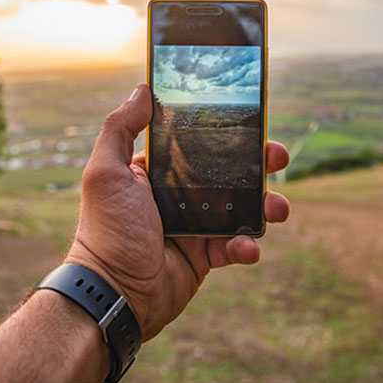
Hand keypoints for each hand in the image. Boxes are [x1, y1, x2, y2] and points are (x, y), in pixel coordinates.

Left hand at [66, 84, 289, 339]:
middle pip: (227, 172)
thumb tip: (143, 89)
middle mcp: (178, 195)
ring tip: (277, 209)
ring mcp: (195, 226)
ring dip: (265, 205)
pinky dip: (247, 246)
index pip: (196, 143)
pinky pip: (236, 245)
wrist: (115, 293)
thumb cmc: (107, 231)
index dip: (225, 131)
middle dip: (258, 164)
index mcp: (157, 172)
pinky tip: (246, 248)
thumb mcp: (105, 172)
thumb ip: (120, 128)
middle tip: (277, 158)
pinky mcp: (205, 256)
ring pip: (241, 207)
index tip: (252, 120)